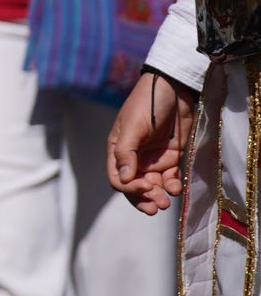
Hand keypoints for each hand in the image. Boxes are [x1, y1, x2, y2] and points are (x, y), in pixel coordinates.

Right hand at [109, 69, 194, 214]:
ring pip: (153, 186)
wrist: (175, 89)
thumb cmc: (147, 104)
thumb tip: (124, 180)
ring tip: (166, 202)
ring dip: (158, 196)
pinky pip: (170, 178)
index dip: (129, 188)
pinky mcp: (172, 158)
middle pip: (135, 186)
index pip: (118, 178)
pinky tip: (177, 187)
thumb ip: (126, 153)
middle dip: (144, 199)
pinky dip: (172, 186)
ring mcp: (153, 159)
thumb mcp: (132, 126)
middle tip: (157, 207)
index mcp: (118, 150)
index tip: (144, 186)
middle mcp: (134, 158)